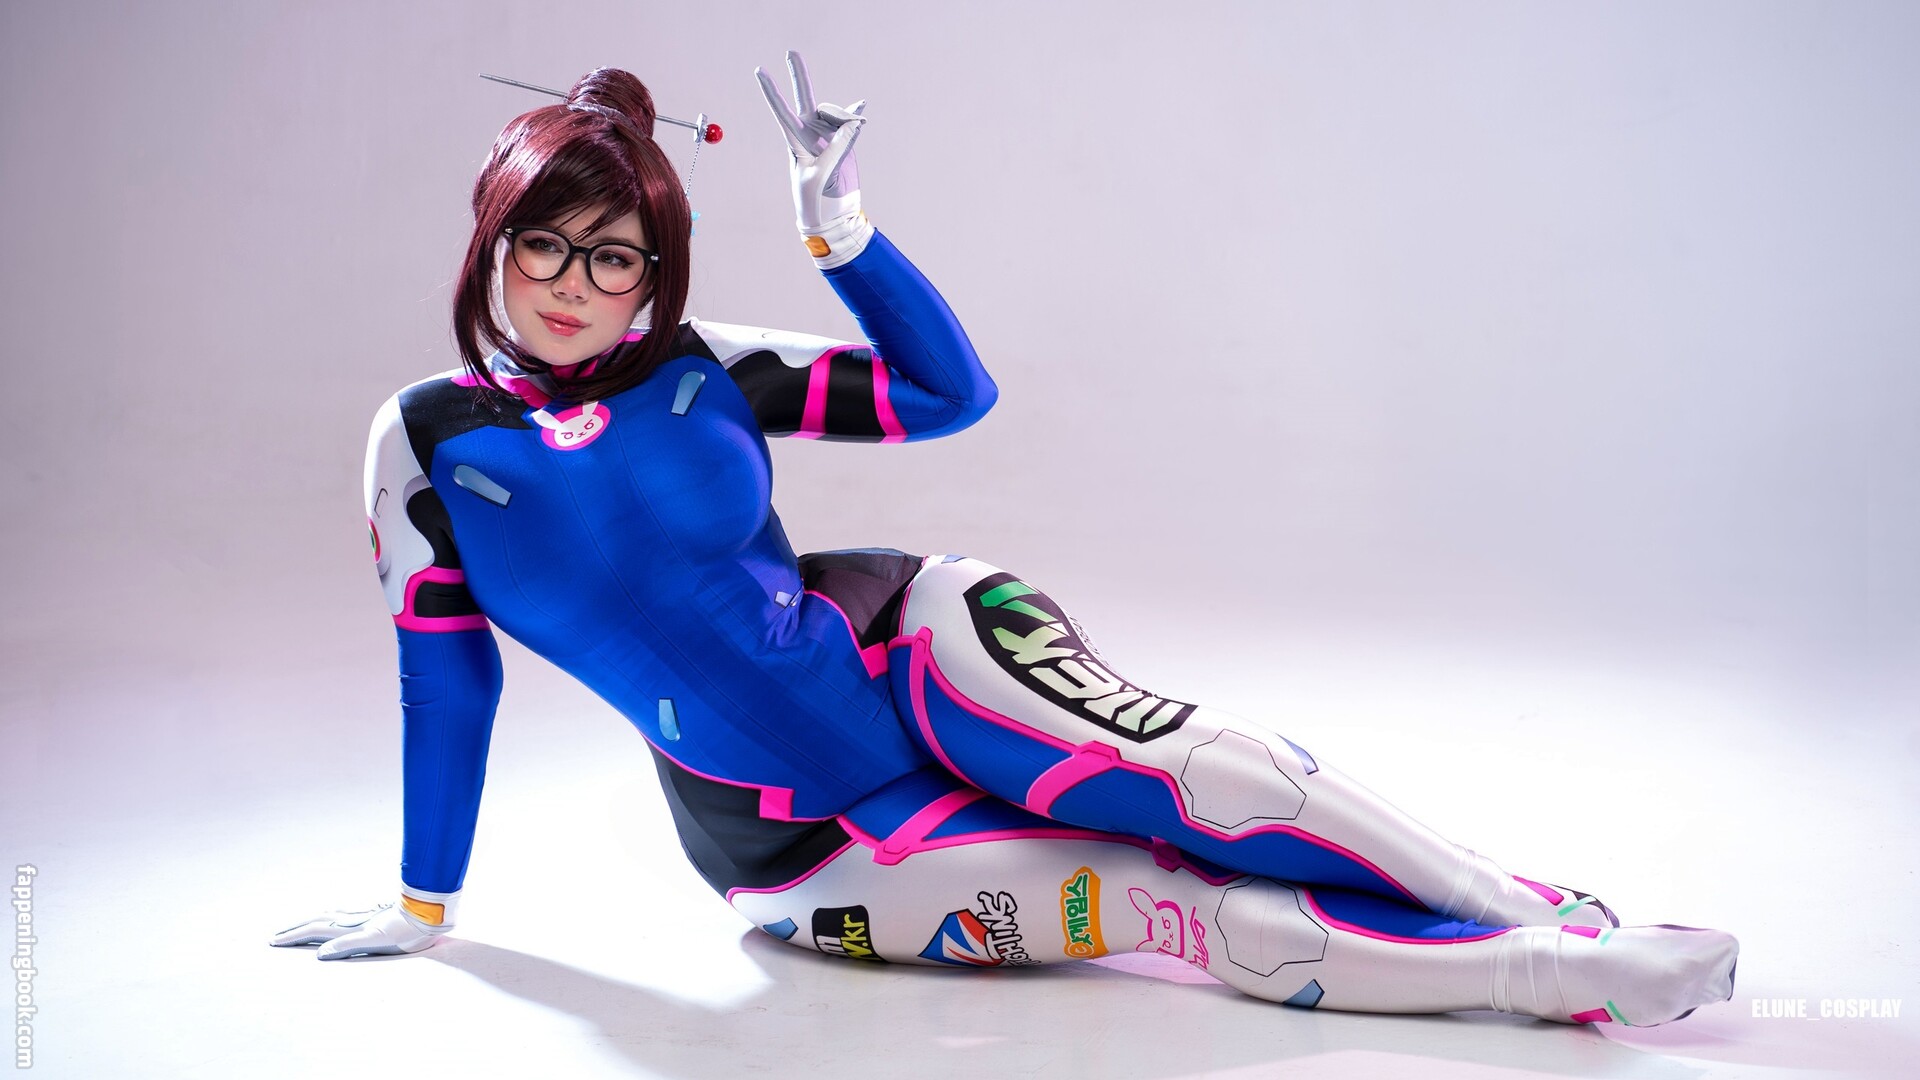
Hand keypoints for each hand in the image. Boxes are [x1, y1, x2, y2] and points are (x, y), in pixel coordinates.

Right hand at [268, 890, 456, 960]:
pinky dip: (327, 919)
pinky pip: (340, 917)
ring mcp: (360, 916)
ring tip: (296, 928)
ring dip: (308, 922)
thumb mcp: (375, 940)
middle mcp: (351, 919)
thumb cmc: (404, 930)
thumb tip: (319, 954)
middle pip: (315, 922)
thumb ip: (348, 945)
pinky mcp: (371, 916)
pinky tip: (332, 920)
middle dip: (294, 929)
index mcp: (348, 926)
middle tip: (275, 936)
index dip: (293, 937)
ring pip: (326, 917)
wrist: (427, 913)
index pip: (313, 931)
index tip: (273, 941)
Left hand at [755, 50, 873, 267]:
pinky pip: (850, 122)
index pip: (782, 112)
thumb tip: (854, 121)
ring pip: (837, 113)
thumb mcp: (822, 174)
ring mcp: (826, 134)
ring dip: (847, 119)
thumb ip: (838, 147)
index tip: (760, 70)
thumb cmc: (814, 199)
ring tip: (856, 130)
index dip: (771, 91)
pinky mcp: (843, 141)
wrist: (829, 212)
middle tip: (791, 51)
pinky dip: (854, 114)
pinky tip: (861, 106)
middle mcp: (809, 132)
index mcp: (795, 141)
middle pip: (804, 97)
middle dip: (798, 75)